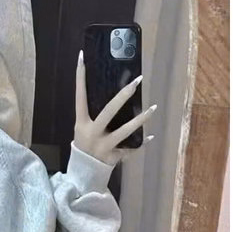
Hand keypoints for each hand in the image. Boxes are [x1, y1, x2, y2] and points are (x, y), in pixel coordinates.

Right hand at [74, 49, 156, 166]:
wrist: (83, 173)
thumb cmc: (84, 146)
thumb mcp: (83, 130)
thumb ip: (93, 115)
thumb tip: (114, 94)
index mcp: (82, 123)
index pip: (80, 96)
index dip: (80, 77)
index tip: (83, 57)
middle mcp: (92, 133)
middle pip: (108, 111)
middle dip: (123, 96)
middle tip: (136, 82)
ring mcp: (103, 146)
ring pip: (125, 131)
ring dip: (140, 119)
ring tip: (152, 108)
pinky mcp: (114, 156)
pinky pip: (131, 148)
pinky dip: (141, 143)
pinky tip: (150, 136)